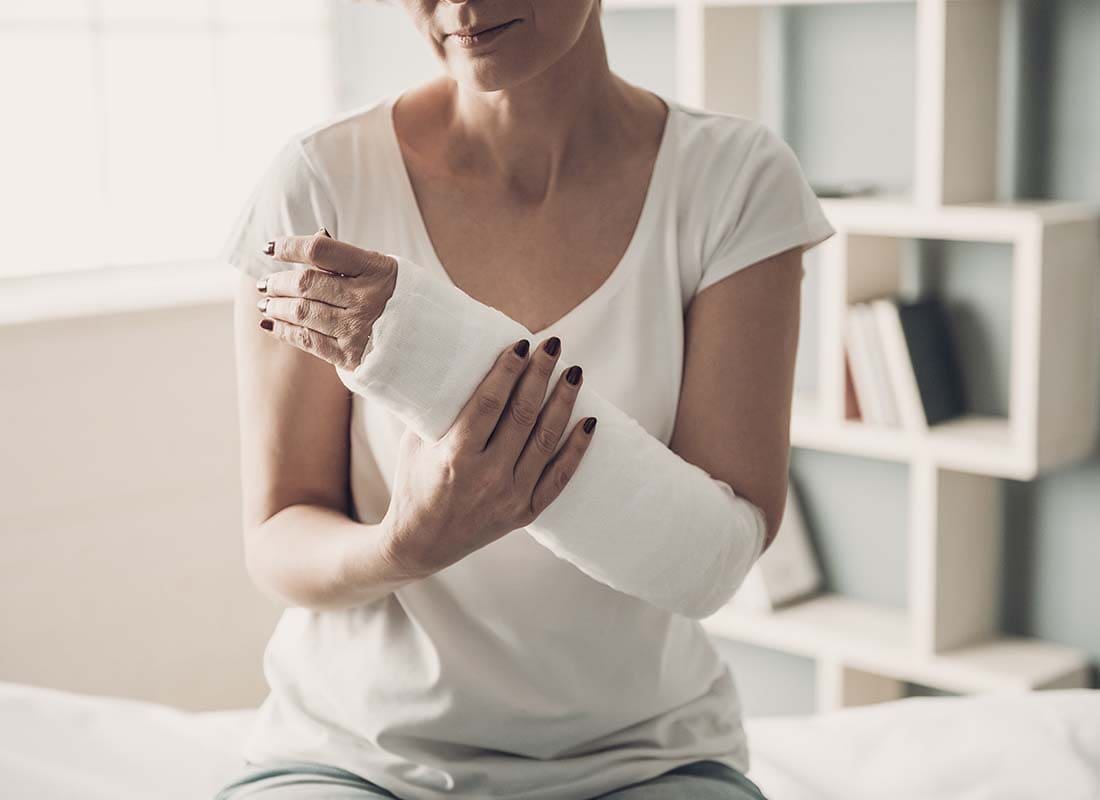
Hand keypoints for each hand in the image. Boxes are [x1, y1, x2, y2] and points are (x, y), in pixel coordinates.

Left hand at [255, 227, 397, 370]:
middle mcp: (366, 298)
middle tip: (265, 283)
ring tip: (265, 304)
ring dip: (276, 307)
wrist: (431, 342)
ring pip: (302, 313)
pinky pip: (308, 341)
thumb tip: (313, 236)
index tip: (269, 248)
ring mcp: (358, 329)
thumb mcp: (383, 271)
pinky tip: (271, 325)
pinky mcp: (351, 356)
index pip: (321, 251)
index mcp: (376, 269)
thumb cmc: (400, 298)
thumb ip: (349, 260)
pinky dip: (284, 332)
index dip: (289, 246)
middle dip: (278, 282)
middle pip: (306, 284)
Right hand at [379, 336, 597, 578]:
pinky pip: (559, 477)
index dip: (508, 371)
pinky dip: (577, 449)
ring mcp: (510, 497)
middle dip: (540, 375)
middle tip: (554, 345)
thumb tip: (448, 358)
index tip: (523, 343)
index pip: (489, 404)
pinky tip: (589, 422)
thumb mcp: (413, 444)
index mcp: (455, 457)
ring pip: (546, 441)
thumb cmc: (414, 484)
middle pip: (523, 415)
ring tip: (574, 373)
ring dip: (563, 403)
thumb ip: (433, 409)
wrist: (420, 544)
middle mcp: (487, 477)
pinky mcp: (525, 513)